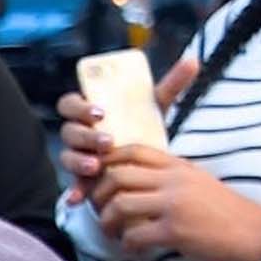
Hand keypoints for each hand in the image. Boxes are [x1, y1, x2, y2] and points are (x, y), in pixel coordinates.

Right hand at [59, 54, 201, 207]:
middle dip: (85, 136)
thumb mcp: (156, 106)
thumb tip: (193, 61)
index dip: (79, 108)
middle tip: (108, 142)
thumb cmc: (144, 128)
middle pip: (69, 131)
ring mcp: (79, 157)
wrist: (147, 161)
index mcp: (89, 112)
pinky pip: (73, 185)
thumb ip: (171, 85)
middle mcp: (79, 133)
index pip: (70, 104)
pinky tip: (79, 198)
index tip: (101, 113)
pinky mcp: (83, 180)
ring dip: (79, 161)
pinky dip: (74, 191)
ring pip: (67, 157)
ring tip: (97, 167)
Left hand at [89, 144, 260, 260]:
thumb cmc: (226, 213)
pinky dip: (126, 245)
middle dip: (99, 195)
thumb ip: (170, 179)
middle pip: (117, 176)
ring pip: (120, 204)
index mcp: (179, 166)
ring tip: (112, 234)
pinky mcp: (175, 231)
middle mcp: (174, 180)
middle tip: (100, 211)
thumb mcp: (198, 183)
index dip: (108, 163)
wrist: (255, 234)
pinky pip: (134, 235)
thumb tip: (137, 184)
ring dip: (107, 222)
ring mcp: (174, 204)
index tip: (100, 180)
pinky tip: (133, 251)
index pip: (133, 151)